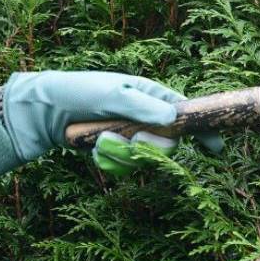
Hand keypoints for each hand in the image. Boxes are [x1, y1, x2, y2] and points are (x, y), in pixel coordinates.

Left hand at [2, 71, 223, 173]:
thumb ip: (143, 108)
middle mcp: (145, 116)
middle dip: (148, 147)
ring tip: (99, 140)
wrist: (43, 113)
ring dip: (120, 154)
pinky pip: (125, 167)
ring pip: (144, 159)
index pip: (186, 113)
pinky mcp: (116, 151)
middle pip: (168, 143)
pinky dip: (109, 162)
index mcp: (151, 95)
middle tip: (131, 140)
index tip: (216, 148)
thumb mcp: (111, 95)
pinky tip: (92, 150)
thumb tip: (174, 119)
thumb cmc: (78, 93)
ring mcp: (131, 135)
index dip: (203, 129)